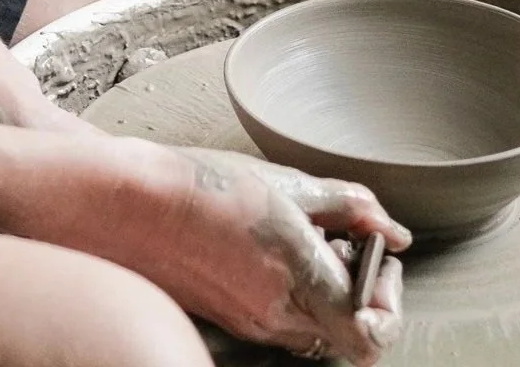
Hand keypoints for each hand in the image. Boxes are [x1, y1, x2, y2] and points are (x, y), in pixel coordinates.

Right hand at [128, 146, 409, 365]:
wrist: (129, 203)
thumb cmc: (201, 187)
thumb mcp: (291, 185)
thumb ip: (351, 209)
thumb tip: (390, 230)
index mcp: (299, 282)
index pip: (373, 335)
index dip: (389, 301)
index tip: (380, 259)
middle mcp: (275, 317)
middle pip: (347, 332)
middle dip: (359, 288)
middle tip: (347, 241)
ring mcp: (249, 323)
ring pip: (313, 328)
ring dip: (325, 290)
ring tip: (306, 239)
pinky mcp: (227, 318)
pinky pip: (278, 319)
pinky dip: (291, 290)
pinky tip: (273, 246)